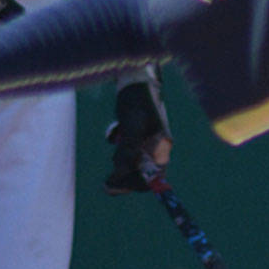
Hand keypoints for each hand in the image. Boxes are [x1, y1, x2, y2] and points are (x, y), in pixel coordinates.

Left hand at [103, 65, 172, 193]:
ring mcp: (146, 142)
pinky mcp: (136, 135)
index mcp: (162, 148)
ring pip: (131, 161)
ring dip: (119, 159)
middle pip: (141, 173)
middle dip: (123, 176)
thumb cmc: (137, 101)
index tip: (114, 187)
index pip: (153, 177)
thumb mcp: (131, 127)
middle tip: (105, 184)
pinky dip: (118, 145)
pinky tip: (115, 132)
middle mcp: (156, 148)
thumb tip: (119, 174)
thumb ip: (127, 151)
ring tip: (115, 141)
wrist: (134, 80)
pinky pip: (125, 149)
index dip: (135, 185)